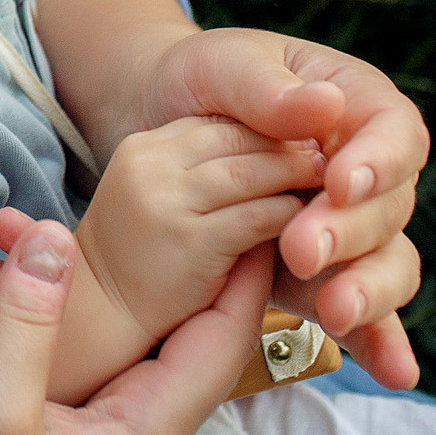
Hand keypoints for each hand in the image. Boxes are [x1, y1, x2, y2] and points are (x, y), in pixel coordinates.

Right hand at [0, 218, 270, 434]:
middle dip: (200, 258)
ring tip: (108, 210)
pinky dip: (73, 296)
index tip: (258, 204)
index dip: (247, 271)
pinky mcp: (74, 417)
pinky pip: (96, 342)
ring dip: (123, 270)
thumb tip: (53, 236)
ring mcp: (110, 422)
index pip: (224, 339)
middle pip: (197, 329)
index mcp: (147, 429)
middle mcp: (142, 426)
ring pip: (141, 330)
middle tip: (207, 187)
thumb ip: (23, 324)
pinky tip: (22, 259)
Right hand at [73, 117, 319, 351]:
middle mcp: (150, 165)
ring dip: (297, 175)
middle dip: (289, 146)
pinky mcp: (190, 241)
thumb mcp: (159, 198)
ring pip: (250, 173)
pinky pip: (257, 216)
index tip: (304, 141)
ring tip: (331, 185)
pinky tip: (312, 222)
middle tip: (332, 158)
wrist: (103, 311)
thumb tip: (277, 157)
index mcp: (143, 147)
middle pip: (237, 140)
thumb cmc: (142, 258)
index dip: (266, 130)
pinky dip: (291, 215)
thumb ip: (202, 173)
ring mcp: (166, 201)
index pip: (218, 124)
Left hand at [135, 28, 426, 385]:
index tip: (338, 182)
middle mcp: (367, 170)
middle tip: (301, 248)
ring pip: (386, 264)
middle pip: (390, 208)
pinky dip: (381, 341)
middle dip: (351, 232)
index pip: (393, 132)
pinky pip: (365, 311)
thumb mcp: (224, 66)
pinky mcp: (325, 270)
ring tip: (333, 310)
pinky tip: (395, 373)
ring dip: (366, 291)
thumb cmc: (204, 81)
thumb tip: (325, 106)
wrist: (161, 121)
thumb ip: (268, 89)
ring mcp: (350, 225)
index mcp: (357, 106)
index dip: (377, 161)